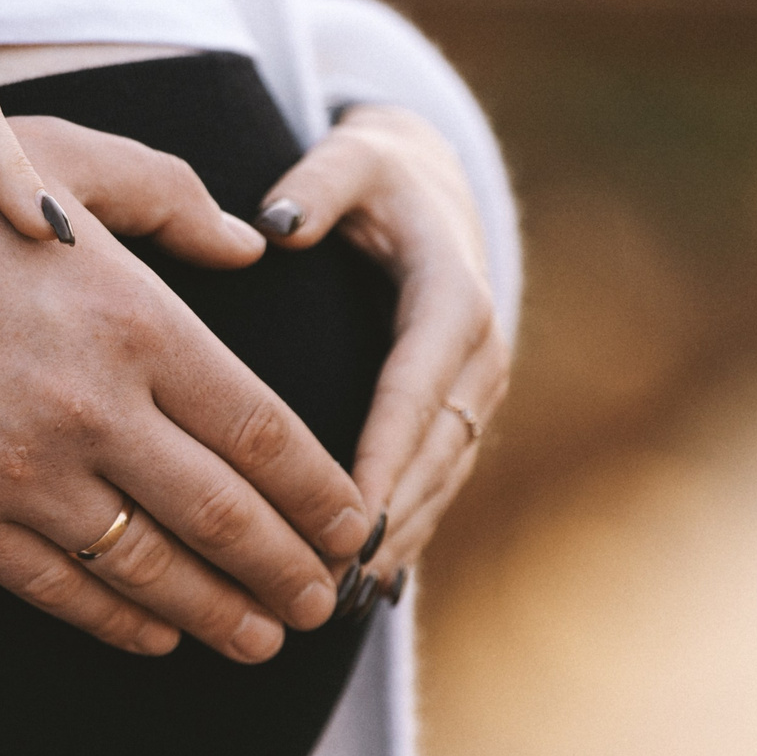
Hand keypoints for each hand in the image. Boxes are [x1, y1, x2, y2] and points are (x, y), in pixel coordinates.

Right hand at [0, 113, 381, 662]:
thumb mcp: (50, 160)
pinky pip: (61, 590)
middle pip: (228, 516)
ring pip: (152, 570)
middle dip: (291, 570)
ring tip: (260, 637)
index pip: (264, 432)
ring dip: (220, 614)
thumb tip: (254, 246)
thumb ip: (165, 197)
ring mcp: (20, 475)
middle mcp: (90, 407)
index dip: (323, 495)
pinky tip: (157, 635)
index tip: (357, 526)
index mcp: (130, 318)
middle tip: (328, 603)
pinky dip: (122, 621)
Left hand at [251, 104, 509, 588]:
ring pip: (442, 481)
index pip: (414, 391)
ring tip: (340, 595)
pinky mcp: (462, 416)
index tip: (344, 513)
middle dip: (387, 517)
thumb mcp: (351, 160)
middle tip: (329, 575)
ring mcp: (477, 393)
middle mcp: (479, 356)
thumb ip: (317, 184)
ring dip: (399, 539)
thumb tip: (277, 224)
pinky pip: (437, 485)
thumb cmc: (374, 177)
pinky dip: (406, 533)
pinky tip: (361, 583)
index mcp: (452, 301)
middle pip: (433, 452)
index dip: (382, 455)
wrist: (432, 192)